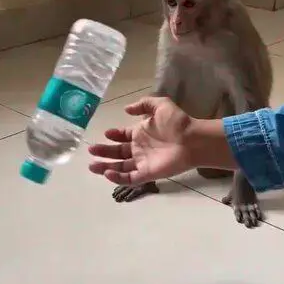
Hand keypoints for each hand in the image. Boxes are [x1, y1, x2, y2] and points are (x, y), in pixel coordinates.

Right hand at [88, 95, 235, 185]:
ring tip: (92, 165)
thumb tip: (126, 109)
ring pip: (120, 167)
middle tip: (91, 150)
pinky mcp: (146, 174)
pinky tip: (107, 173)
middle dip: (104, 152)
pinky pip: (129, 178)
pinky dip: (117, 177)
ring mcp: (142, 162)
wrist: (192, 140)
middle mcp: (139, 148)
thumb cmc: (177, 122)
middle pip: (117, 152)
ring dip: (105, 166)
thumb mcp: (160, 105)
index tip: (106, 133)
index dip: (113, 136)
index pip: (123, 136)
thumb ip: (143, 104)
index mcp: (141, 133)